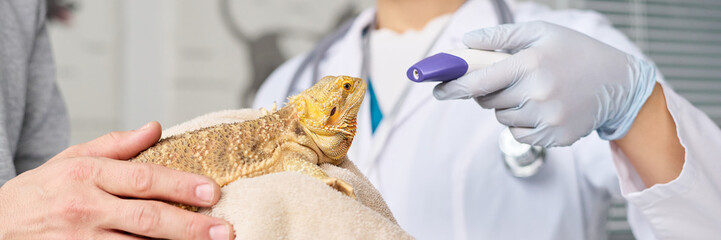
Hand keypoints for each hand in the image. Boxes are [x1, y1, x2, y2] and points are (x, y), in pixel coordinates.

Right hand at [0, 122, 232, 239]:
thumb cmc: (39, 192)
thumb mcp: (71, 158)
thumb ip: (116, 145)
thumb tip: (156, 128)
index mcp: (87, 174)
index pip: (143, 179)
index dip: (181, 185)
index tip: (213, 191)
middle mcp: (85, 208)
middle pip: (147, 218)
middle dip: (190, 226)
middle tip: (224, 230)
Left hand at [433, 21, 656, 146]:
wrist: (618, 84)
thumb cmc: (574, 52)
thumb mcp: (540, 32)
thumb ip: (500, 35)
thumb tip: (465, 41)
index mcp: (531, 63)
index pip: (480, 80)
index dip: (454, 86)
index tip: (437, 90)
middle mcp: (537, 93)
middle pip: (487, 101)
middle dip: (486, 91)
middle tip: (505, 79)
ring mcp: (547, 118)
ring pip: (501, 118)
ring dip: (505, 106)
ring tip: (531, 90)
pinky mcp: (554, 137)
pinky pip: (517, 134)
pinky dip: (521, 122)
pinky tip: (541, 107)